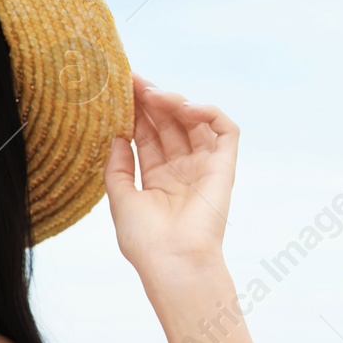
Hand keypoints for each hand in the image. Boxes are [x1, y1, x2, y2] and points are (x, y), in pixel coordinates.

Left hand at [104, 75, 238, 278]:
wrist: (174, 262)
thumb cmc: (145, 240)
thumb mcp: (121, 198)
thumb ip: (118, 165)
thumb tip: (116, 134)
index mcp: (157, 178)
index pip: (146, 134)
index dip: (134, 110)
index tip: (119, 88)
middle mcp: (181, 169)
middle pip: (167, 123)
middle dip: (150, 99)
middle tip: (133, 80)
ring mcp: (204, 166)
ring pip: (193, 121)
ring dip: (174, 102)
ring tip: (154, 95)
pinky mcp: (225, 166)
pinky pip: (225, 130)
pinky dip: (208, 112)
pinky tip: (185, 108)